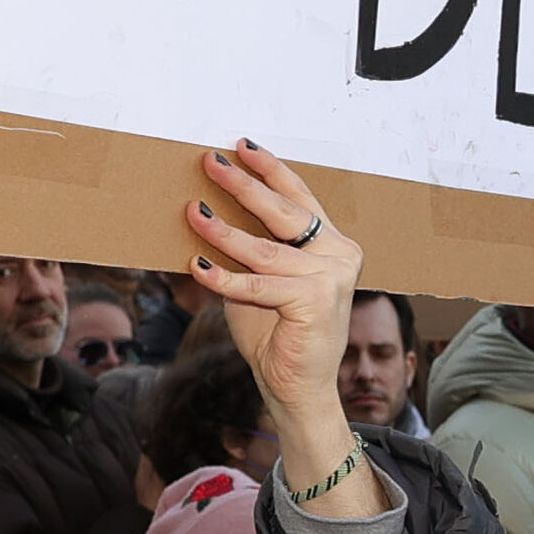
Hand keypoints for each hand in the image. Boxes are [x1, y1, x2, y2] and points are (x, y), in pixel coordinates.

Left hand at [188, 146, 387, 522]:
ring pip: (265, 248)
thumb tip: (205, 210)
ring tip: (193, 211)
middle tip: (211, 161)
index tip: (242, 145)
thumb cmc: (276, 334)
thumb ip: (247, 249)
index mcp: (333, 245)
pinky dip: (223, 277)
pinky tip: (197, 265)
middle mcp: (340, 254)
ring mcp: (331, 277)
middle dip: (244, 184)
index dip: (271, 169)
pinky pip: (256, 284)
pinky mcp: (315, 301)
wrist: (296, 387)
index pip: (299, 198)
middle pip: (284, 212)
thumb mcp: (258, 280)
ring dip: (223, 230)